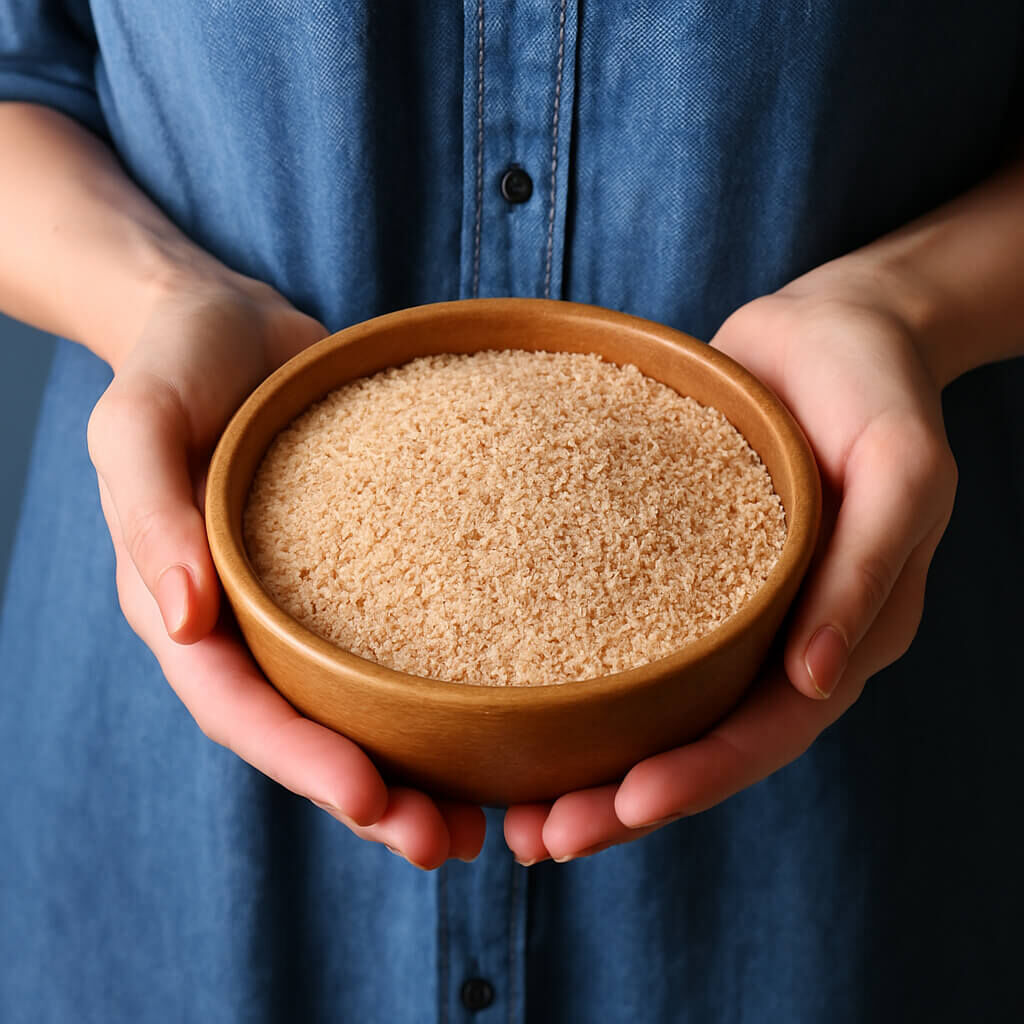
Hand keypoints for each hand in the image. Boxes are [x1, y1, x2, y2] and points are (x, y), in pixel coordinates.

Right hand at [87, 271, 485, 867]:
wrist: (234, 324)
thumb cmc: (176, 362)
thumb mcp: (140, 420)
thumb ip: (148, 513)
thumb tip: (178, 620)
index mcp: (187, 606)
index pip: (236, 705)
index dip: (297, 760)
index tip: (370, 799)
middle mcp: (250, 621)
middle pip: (305, 729)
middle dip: (370, 795)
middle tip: (445, 841)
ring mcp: (310, 602)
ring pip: (358, 704)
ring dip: (416, 767)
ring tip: (486, 817)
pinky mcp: (367, 570)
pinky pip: (401, 638)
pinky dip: (442, 687)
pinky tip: (501, 715)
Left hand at [504, 267, 957, 863]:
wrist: (827, 329)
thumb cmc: (876, 388)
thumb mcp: (898, 467)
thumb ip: (868, 570)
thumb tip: (814, 680)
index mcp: (838, 634)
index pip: (767, 733)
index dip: (700, 779)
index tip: (621, 809)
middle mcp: (775, 639)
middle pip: (698, 743)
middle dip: (623, 800)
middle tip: (537, 840)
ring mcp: (722, 612)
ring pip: (656, 709)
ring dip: (591, 763)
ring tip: (511, 806)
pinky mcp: (672, 570)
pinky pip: (624, 636)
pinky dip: (579, 683)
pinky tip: (514, 698)